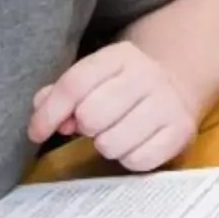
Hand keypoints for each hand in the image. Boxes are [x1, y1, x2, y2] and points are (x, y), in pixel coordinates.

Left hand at [29, 39, 200, 170]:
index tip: (37, 132)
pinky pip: (138, 161)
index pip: (74, 85)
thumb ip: (60, 95)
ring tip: (114, 133)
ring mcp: (168, 103)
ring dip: (105, 145)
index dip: (49, 113)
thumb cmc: (121, 87)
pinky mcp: (182, 131)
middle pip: (92, 115)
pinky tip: (133, 144)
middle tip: (93, 126)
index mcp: (118, 56)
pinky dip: (129, 159)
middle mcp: (147, 75)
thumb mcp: (92, 77)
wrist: (177, 85)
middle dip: (84, 128)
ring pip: (112, 143)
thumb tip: (42, 122)